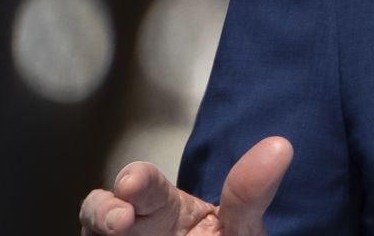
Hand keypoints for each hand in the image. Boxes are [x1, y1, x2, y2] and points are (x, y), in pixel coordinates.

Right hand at [78, 137, 292, 235]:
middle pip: (103, 211)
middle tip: (120, 219)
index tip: (133, 183)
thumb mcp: (240, 227)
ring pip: (94, 233)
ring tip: (118, 229)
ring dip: (99, 228)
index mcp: (163, 208)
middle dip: (104, 210)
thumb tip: (280, 147)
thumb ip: (249, 194)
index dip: (136, 180)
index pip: (143, 186)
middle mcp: (134, 227)